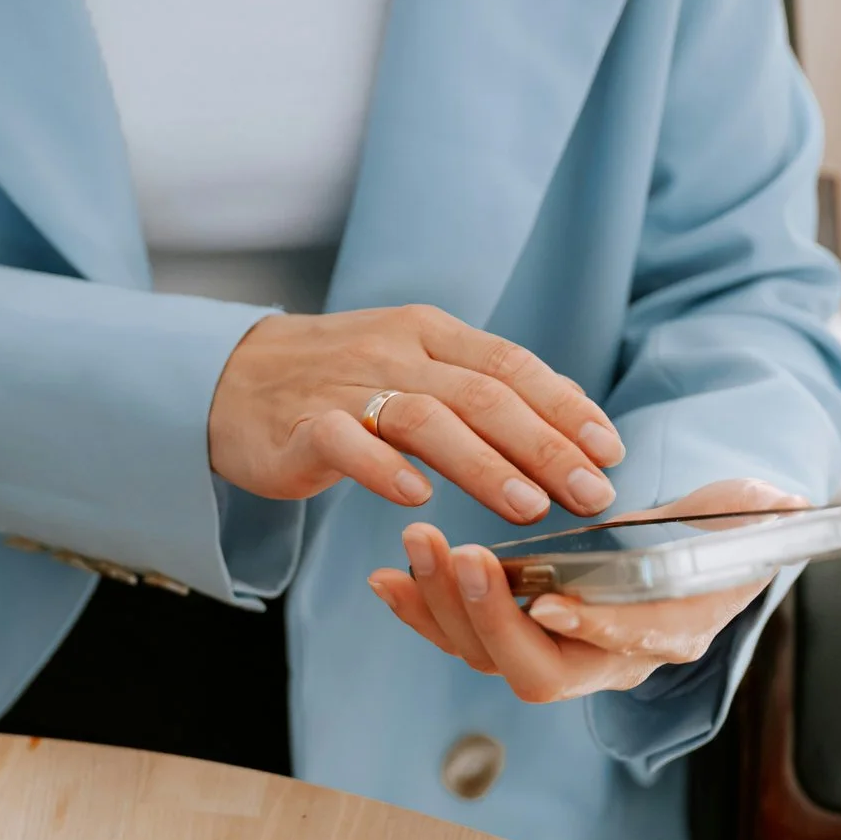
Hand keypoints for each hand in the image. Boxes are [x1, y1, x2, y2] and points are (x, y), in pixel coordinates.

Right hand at [208, 305, 622, 525]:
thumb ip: (479, 386)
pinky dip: (384, 470)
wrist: (230, 379)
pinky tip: (418, 502)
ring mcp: (344, 386)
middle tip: (591, 494)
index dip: (564, 407)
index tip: (610, 452)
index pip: (511, 365)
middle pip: (482, 395)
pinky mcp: (299, 426)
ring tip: (529, 507)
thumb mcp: (413, 365)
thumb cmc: (339, 382)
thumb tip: (568, 421)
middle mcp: (393, 351)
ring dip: (483, 464)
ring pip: (426, 419)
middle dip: (545, 446)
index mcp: (429, 332)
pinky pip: (346, 443)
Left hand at [365, 480, 804, 702]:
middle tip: (458, 551)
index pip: (631, 649)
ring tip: (416, 544)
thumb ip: (754, 512)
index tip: (553, 602)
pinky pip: (460, 636)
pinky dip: (422, 608)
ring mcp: (557, 654)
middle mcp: (609, 664)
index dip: (594, 631)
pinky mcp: (513, 635)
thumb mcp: (747, 514)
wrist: (690, 545)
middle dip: (491, 616)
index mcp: (671, 635)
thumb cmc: (721, 527)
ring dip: (444, 603)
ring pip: (487, 655)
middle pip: (539, 670)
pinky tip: (388, 578)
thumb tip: (780, 502)